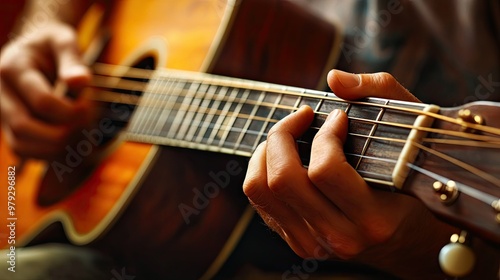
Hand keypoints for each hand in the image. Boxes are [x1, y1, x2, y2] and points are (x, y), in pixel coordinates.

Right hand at [0, 21, 90, 158]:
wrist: (34, 47)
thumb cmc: (51, 43)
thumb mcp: (63, 39)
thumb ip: (72, 59)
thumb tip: (81, 82)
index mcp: (13, 68)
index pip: (42, 101)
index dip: (71, 111)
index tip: (89, 107)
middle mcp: (1, 92)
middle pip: (23, 126)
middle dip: (60, 133)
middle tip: (84, 124)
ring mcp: (2, 111)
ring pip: (19, 143)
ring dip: (53, 147)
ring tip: (77, 134)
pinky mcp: (9, 124)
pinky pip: (22, 149)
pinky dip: (46, 153)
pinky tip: (67, 141)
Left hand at [243, 70, 458, 278]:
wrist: (413, 241)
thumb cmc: (413, 182)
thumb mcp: (414, 133)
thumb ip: (381, 94)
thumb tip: (334, 78)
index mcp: (374, 219)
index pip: (325, 170)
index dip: (325, 133)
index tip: (337, 116)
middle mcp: (340, 238)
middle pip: (283, 179)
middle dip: (282, 135)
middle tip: (301, 116)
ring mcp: (315, 245)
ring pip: (261, 190)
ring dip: (266, 151)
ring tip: (287, 135)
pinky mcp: (298, 244)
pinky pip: (259, 201)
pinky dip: (261, 169)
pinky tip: (282, 156)